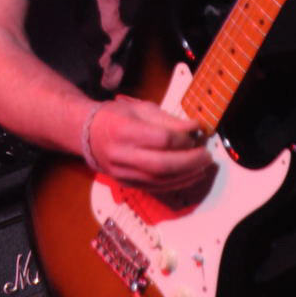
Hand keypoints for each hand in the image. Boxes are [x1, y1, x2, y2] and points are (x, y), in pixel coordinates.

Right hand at [87, 96, 212, 190]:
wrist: (88, 135)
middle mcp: (122, 155)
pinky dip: (177, 183)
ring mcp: (123, 174)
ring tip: (203, 165)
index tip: (198, 130)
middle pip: (162, 164)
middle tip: (207, 154)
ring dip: (187, 175)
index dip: (184, 137)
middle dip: (190, 161)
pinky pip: (156, 188)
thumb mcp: (140, 108)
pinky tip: (190, 176)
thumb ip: (167, 120)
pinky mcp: (127, 185)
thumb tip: (194, 129)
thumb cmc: (116, 116)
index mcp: (124, 130)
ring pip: (160, 181)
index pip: (161, 139)